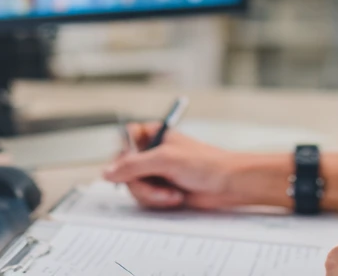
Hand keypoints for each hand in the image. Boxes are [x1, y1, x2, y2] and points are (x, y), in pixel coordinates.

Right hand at [102, 123, 268, 210]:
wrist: (229, 185)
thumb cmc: (206, 163)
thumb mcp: (165, 159)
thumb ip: (133, 165)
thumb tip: (108, 172)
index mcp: (153, 135)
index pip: (124, 140)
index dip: (123, 155)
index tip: (129, 166)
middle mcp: (152, 153)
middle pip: (124, 169)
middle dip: (141, 183)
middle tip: (158, 186)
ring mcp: (156, 173)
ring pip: (134, 187)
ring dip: (153, 195)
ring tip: (172, 194)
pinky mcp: (161, 190)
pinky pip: (146, 199)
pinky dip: (159, 201)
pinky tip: (175, 198)